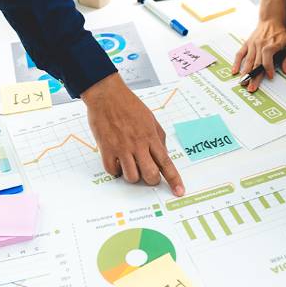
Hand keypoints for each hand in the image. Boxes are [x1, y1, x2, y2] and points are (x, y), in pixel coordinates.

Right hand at [82, 73, 184, 195]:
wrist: (107, 95)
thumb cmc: (128, 105)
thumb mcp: (150, 119)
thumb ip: (158, 137)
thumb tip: (163, 154)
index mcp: (151, 136)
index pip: (166, 162)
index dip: (174, 179)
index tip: (179, 191)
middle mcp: (138, 144)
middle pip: (150, 175)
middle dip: (151, 180)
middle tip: (148, 174)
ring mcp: (122, 148)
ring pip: (132, 177)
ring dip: (133, 176)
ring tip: (131, 165)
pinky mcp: (107, 149)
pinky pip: (113, 171)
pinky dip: (116, 171)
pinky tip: (118, 162)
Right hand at [231, 19, 285, 91]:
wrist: (270, 20)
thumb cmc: (281, 34)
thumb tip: (285, 70)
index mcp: (271, 45)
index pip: (268, 57)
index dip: (268, 68)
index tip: (270, 76)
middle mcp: (260, 45)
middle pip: (256, 63)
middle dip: (254, 77)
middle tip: (251, 88)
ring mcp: (252, 45)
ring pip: (248, 61)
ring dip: (245, 73)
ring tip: (243, 83)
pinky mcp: (247, 44)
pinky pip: (240, 54)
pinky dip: (236, 63)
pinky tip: (235, 72)